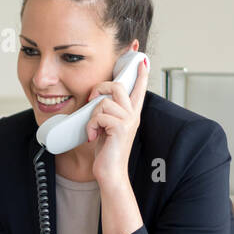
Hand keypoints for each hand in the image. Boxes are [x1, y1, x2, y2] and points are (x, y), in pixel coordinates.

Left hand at [86, 54, 149, 186]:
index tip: (142, 61)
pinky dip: (91, 126)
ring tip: (94, 129)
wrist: (110, 172)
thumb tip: (98, 97)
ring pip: (105, 102)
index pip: (139, 89)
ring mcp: (128, 121)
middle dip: (100, 88)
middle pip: (118, 86)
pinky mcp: (120, 128)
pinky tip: (93, 136)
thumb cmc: (107, 151)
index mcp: (132, 114)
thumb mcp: (107, 127)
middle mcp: (133, 115)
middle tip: (91, 99)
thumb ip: (108, 111)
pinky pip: (99, 116)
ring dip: (92, 115)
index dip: (141, 73)